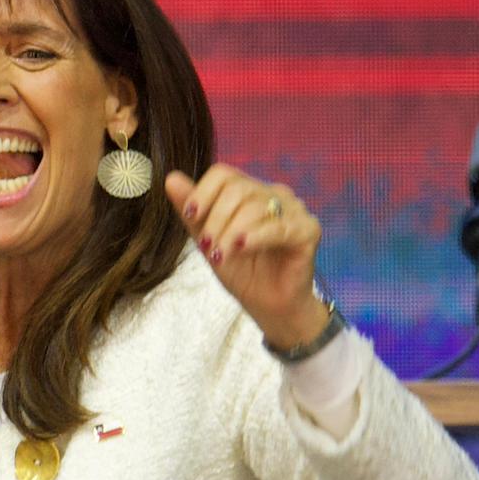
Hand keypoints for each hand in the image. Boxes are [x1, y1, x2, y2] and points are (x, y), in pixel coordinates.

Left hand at [164, 161, 322, 345]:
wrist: (268, 305)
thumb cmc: (242, 271)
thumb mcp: (209, 240)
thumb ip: (192, 211)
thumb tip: (170, 178)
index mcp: (251, 191)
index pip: (224, 174)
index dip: (203, 192)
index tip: (190, 216)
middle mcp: (274, 194)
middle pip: (238, 189)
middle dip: (216, 219)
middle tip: (207, 247)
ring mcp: (295, 210)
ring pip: (256, 207)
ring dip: (231, 233)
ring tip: (222, 256)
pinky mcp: (308, 230)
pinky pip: (279, 226)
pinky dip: (255, 237)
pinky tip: (241, 248)